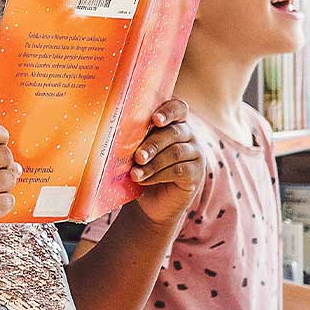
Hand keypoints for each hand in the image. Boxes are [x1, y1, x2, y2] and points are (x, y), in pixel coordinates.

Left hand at [125, 99, 202, 225]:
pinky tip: (144, 180)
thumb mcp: (135, 150)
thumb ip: (133, 138)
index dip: (168, 111)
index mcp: (173, 122)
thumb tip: (113, 133)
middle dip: (152, 145)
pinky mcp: (197, 173)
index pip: (178, 108)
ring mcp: (196, 154)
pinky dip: (158, 175)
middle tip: (137, 157)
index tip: (155, 120)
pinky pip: (179, 171)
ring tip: (134, 174)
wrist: (152, 201)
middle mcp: (188, 135)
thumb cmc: (141, 168)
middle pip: (173, 132)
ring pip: (175, 152)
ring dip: (152, 163)